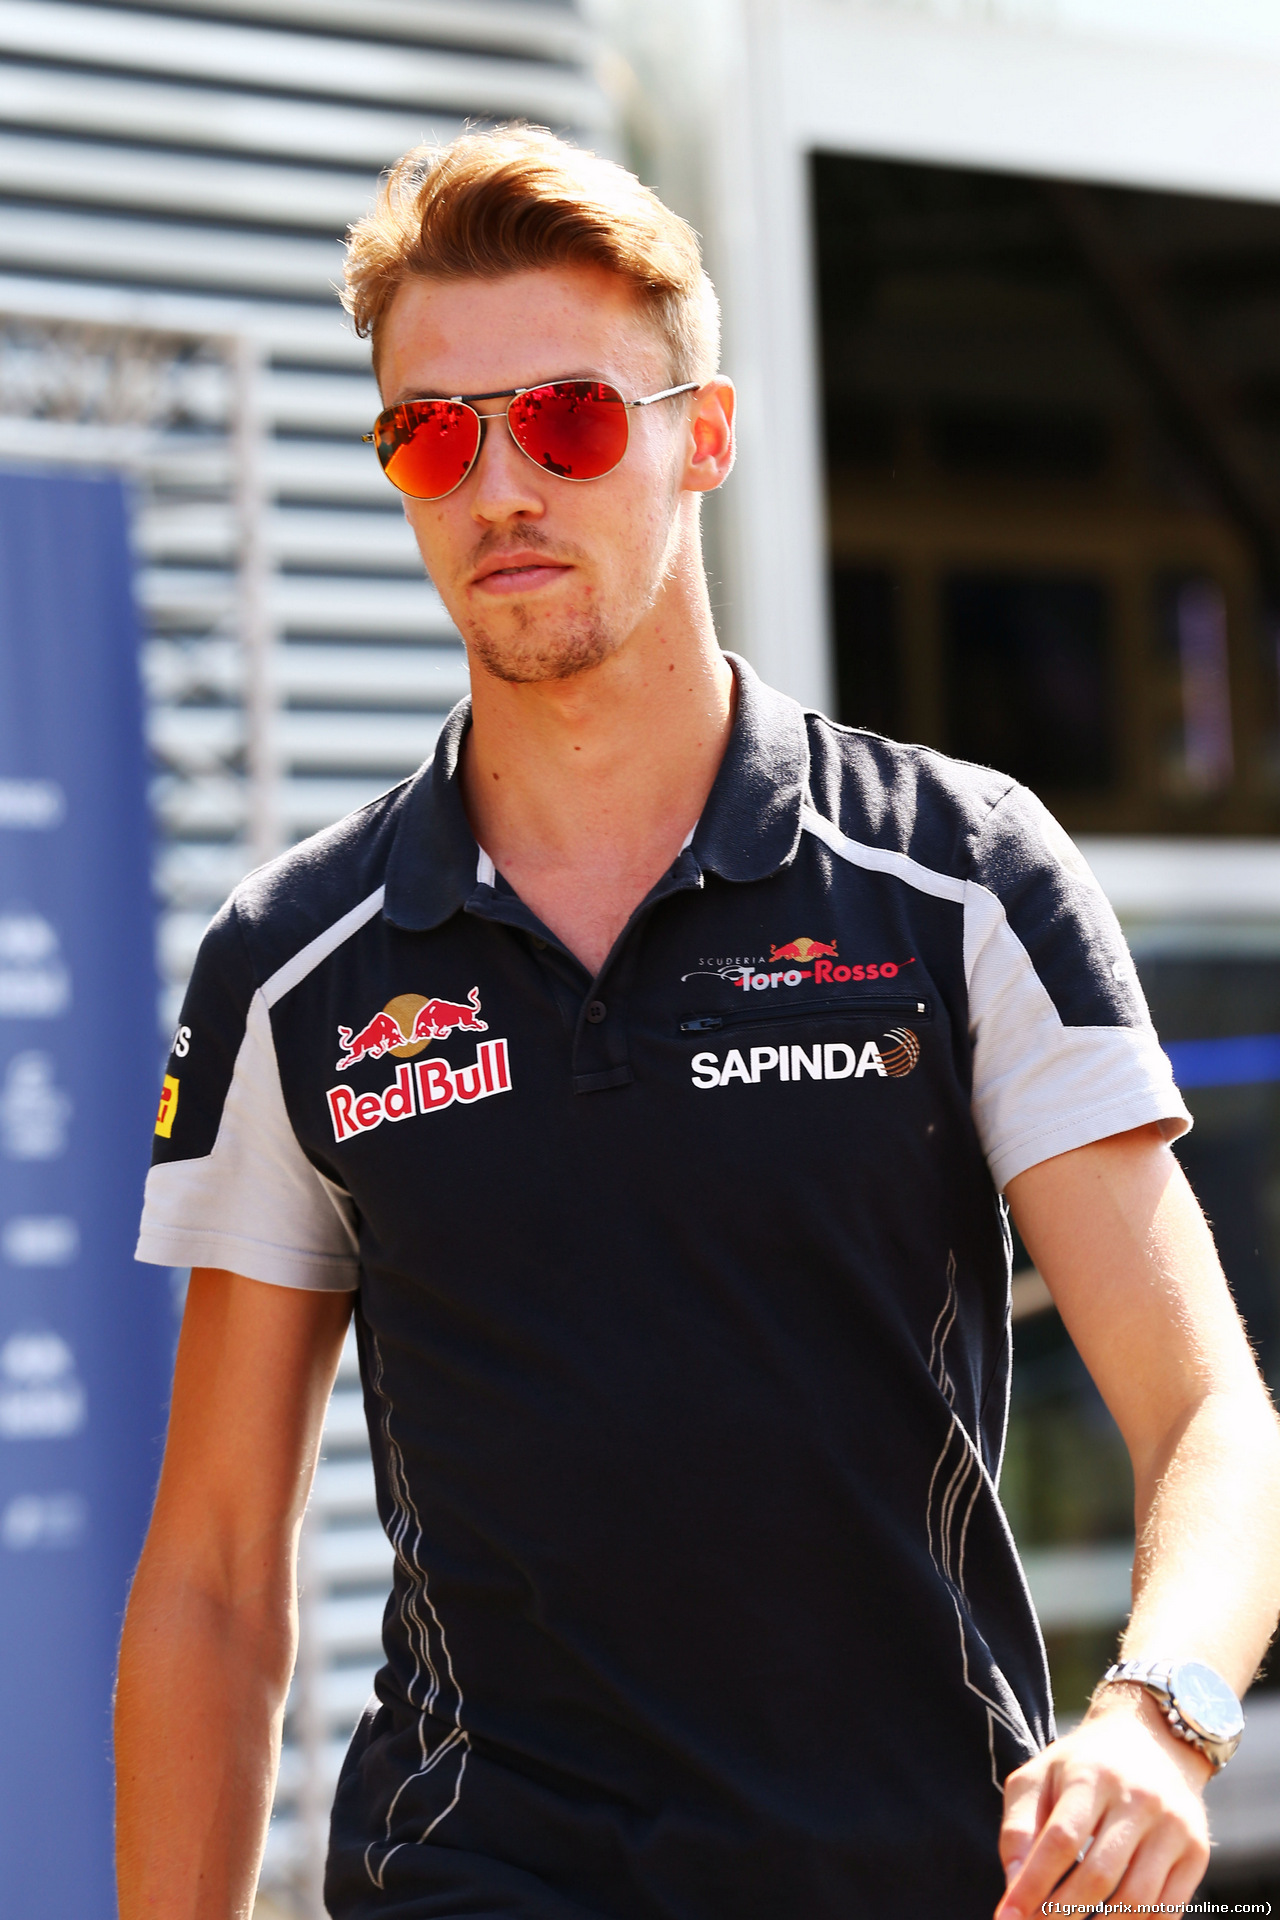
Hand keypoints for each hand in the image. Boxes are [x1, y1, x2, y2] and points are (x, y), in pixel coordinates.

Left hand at [995, 1685, 1211, 1918]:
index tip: (1007, 1918)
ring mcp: (1172, 1826)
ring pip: (1135, 1900)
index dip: (1033, 1885)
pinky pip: (1167, 1910)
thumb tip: (1015, 1884)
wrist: (1152, 1738)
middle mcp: (1138, 1798)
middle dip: (1061, 1914)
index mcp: (1091, 1775)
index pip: (1061, 1839)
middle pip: (1098, 1876)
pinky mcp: (1197, 1851)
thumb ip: (1019, 1826)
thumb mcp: (1040, 1776)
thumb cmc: (1083, 1766)